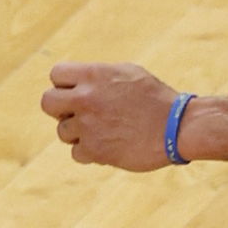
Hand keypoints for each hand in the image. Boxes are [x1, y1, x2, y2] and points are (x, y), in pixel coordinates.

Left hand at [41, 62, 182, 171]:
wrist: (179, 127)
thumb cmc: (157, 99)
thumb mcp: (129, 74)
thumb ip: (98, 76)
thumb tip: (76, 82)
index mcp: (94, 75)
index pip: (56, 75)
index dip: (65, 85)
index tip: (79, 93)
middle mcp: (86, 98)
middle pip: (48, 103)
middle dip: (61, 110)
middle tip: (79, 114)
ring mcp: (89, 125)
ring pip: (63, 132)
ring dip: (79, 134)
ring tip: (105, 132)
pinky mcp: (96, 150)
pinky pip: (77, 154)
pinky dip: (91, 153)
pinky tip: (110, 146)